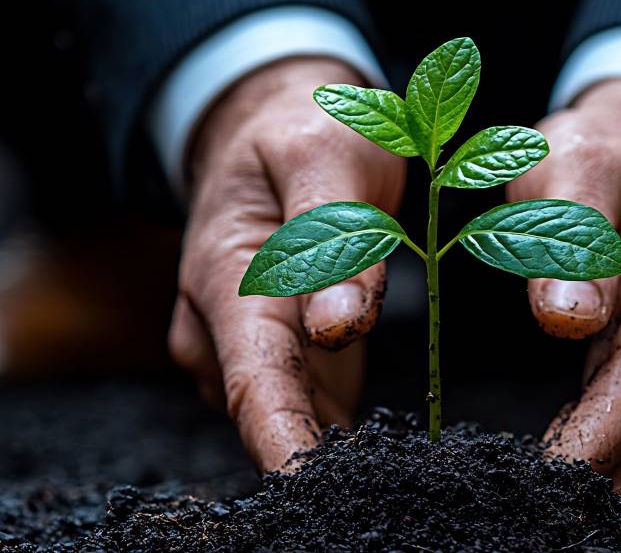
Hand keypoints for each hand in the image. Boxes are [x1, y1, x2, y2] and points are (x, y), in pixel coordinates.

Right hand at [168, 58, 403, 470]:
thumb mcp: (325, 159)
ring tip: (398, 469)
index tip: (316, 494)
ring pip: (287, 412)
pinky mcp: (279, 349)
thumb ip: (332, 239)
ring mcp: (246, 342)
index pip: (253, 381)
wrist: (271, 126)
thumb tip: (337, 326)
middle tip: (394, 486)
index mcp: (226, 278)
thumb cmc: (302, 130)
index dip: (282, 444)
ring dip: (332, 444)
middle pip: (267, 410)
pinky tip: (380, 445)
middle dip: (317, 456)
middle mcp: (221, 325)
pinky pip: (305, 401)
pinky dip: (336, 424)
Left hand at [509, 79, 620, 498]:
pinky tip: (572, 468)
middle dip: (604, 473)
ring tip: (537, 495)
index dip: (605, 432)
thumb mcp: (578, 163)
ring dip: (611, 472)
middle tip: (526, 502)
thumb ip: (573, 232)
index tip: (553, 474)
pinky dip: (619, 453)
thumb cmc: (614, 154)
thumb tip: (565, 320)